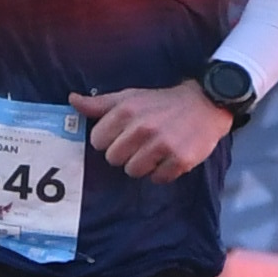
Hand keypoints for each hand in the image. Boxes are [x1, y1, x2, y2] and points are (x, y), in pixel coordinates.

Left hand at [79, 79, 231, 185]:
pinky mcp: (180, 160)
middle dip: (125, 153)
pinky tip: (169, 157)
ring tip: (155, 150)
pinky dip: (163, 172)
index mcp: (126, 111)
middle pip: (113, 159)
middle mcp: (143, 127)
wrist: (205, 103)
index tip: (122, 135)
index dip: (108, 140)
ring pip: (133, 172)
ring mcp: (162, 145)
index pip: (97, 141)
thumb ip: (99, 104)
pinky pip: (158, 179)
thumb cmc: (161, 102)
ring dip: (143, 165)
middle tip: (141, 143)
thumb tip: (72, 101)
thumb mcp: (129, 97)